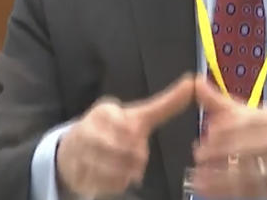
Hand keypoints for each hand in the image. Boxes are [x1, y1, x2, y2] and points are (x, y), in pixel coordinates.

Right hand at [56, 74, 193, 196]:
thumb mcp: (139, 115)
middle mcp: (90, 128)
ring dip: (124, 172)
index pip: (131, 130)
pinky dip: (113, 184)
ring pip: (116, 170)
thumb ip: (167, 103)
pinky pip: (105, 185)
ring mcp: (81, 151)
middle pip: (126, 152)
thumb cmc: (113, 130)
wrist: (74, 149)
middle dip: (134, 158)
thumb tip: (192, 82)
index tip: (133, 136)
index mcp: (105, 111)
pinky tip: (110, 175)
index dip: (136, 140)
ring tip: (122, 165)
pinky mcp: (78, 173)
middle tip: (131, 155)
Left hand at [191, 78, 266, 198]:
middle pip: (247, 147)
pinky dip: (229, 193)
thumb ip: (224, 103)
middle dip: (220, 152)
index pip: (248, 121)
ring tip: (198, 177)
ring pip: (248, 173)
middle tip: (198, 154)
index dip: (226, 127)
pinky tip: (211, 191)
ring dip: (220, 178)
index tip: (207, 132)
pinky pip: (251, 192)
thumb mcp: (258, 113)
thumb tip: (197, 84)